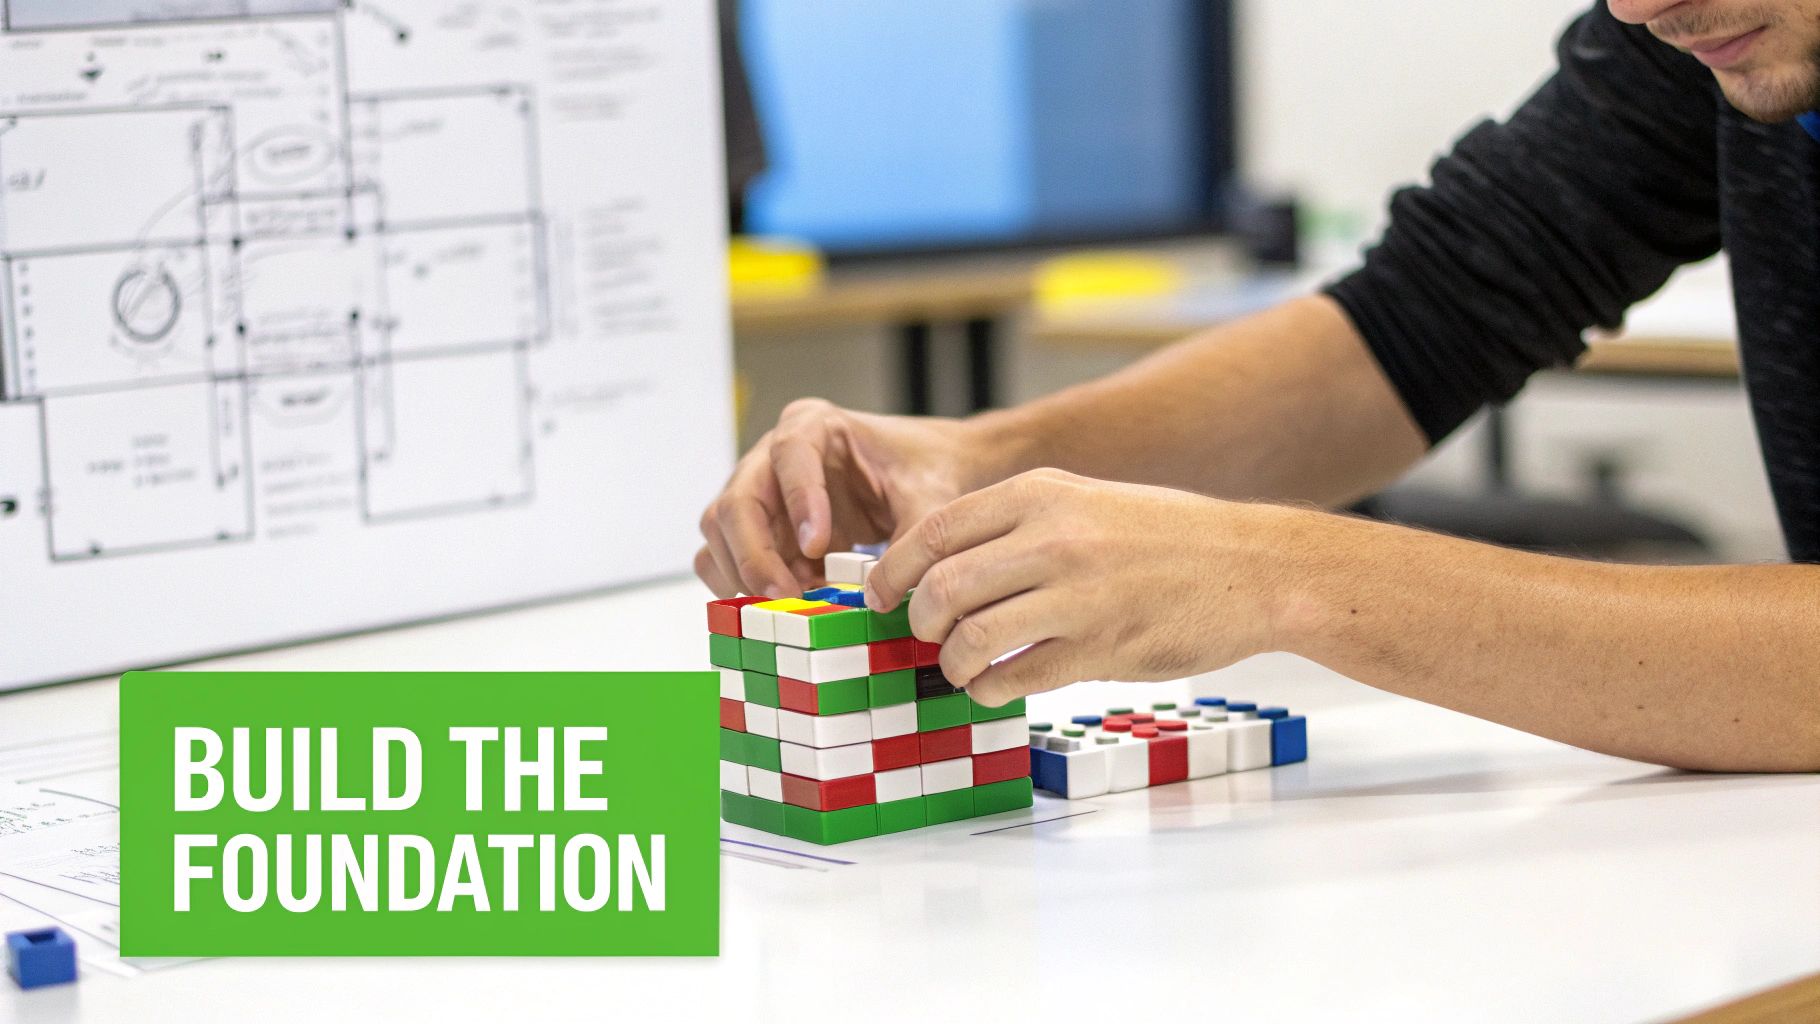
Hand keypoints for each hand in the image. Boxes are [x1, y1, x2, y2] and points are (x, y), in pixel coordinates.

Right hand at [695, 399, 1007, 597]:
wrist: (921, 475)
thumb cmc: (921, 471)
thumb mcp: (930, 498)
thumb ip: (913, 538)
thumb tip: (879, 596)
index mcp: (814, 425)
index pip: (790, 453)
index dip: (798, 499)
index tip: (817, 545)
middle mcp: (771, 456)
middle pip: (738, 501)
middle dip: (755, 555)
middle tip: (787, 596)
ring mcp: (758, 495)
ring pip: (721, 534)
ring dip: (746, 576)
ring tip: (792, 606)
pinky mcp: (757, 532)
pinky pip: (725, 560)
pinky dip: (744, 587)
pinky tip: (787, 604)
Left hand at [864, 469, 1295, 705]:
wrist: (1255, 567)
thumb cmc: (1167, 537)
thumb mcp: (1086, 501)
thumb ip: (1018, 526)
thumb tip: (942, 567)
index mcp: (1041, 493)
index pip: (934, 531)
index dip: (891, 570)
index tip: (879, 595)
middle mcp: (1053, 538)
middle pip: (942, 588)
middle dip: (918, 622)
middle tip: (923, 636)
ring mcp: (1078, 595)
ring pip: (972, 638)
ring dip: (951, 663)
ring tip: (960, 668)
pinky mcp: (1102, 648)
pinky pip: (1017, 678)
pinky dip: (989, 689)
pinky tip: (994, 688)